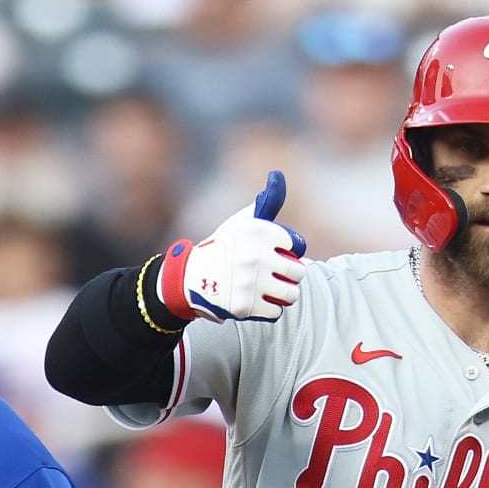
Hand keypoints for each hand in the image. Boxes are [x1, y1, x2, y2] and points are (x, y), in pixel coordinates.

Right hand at [157, 170, 307, 322]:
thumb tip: (277, 175)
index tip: (273, 254)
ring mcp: (250, 282)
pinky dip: (268, 309)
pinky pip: (276, 312)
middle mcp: (255, 255)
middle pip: (298, 272)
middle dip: (288, 275)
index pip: (298, 246)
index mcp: (259, 230)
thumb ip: (268, 201)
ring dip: (282, 294)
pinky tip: (255, 300)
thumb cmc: (225, 247)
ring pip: (291, 294)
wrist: (190, 278)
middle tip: (273, 275)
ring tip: (268, 289)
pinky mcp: (245, 305)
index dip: (287, 252)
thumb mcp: (244, 221)